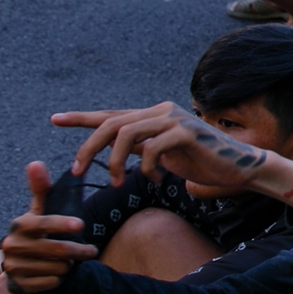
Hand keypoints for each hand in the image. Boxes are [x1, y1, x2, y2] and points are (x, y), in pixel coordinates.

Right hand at [0, 161, 99, 293]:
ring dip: (71, 265)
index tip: (81, 225)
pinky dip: (60, 279)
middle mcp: (12, 245)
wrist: (19, 264)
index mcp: (19, 225)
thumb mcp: (39, 210)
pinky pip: (50, 283)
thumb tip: (35, 163)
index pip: (43, 223)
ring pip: (57, 268)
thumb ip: (41, 188)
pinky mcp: (19, 284)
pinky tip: (59, 273)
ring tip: (72, 261)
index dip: (62, 224)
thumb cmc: (36, 232)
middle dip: (79, 250)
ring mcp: (13, 266)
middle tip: (91, 250)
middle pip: (57, 249)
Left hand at [52, 103, 267, 186]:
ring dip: (115, 162)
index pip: (111, 115)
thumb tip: (117, 150)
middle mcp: (161, 111)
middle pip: (112, 124)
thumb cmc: (202, 163)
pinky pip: (152, 148)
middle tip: (78, 171)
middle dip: (89, 148)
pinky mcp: (187, 131)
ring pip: (127, 134)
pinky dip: (147, 168)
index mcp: (153, 115)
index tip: (55, 119)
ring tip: (119, 182)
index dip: (81, 117)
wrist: (237, 168)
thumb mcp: (163, 156)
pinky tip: (157, 180)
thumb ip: (141, 148)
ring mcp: (174, 119)